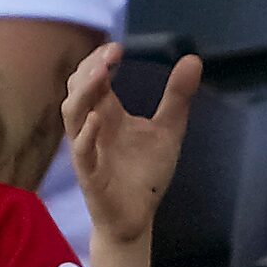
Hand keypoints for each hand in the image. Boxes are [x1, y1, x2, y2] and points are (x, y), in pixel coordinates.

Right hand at [65, 43, 199, 248]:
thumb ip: (177, 97)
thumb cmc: (146, 174)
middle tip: (111, 53)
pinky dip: (86, 136)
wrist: (138, 219)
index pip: (93, 78)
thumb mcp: (168, 131)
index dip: (100, 60)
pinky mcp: (89, 176)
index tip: (118, 47)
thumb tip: (194, 58)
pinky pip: (80, 152)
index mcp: (107, 113)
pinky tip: (98, 120)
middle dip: (90, 68)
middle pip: (77, 89)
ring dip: (83, 93)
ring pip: (72, 115)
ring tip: (101, 74)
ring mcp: (87, 150)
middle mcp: (92, 127)